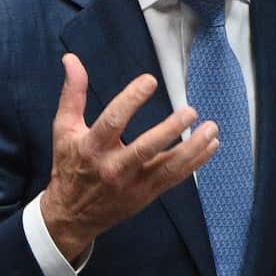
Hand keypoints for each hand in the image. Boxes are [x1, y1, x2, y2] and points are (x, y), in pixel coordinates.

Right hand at [41, 53, 218, 260]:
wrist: (71, 216)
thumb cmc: (70, 165)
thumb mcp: (64, 129)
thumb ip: (72, 93)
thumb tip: (72, 59)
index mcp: (92, 147)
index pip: (113, 121)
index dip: (131, 100)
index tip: (150, 81)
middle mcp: (113, 168)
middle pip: (144, 149)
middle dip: (169, 130)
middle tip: (190, 111)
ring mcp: (132, 184)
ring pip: (167, 167)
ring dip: (192, 149)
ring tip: (211, 130)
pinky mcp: (146, 194)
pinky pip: (174, 178)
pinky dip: (195, 162)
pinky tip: (210, 146)